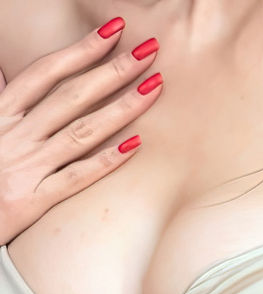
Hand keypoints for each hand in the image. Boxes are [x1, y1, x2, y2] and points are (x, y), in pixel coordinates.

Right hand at [0, 20, 162, 240]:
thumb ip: (2, 99)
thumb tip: (12, 75)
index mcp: (2, 110)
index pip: (47, 71)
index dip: (82, 49)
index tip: (114, 31)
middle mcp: (17, 133)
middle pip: (72, 95)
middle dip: (113, 70)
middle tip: (148, 52)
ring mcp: (28, 165)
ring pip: (81, 131)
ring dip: (121, 108)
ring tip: (153, 88)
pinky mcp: (35, 198)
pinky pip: (76, 176)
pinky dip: (105, 160)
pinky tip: (134, 145)